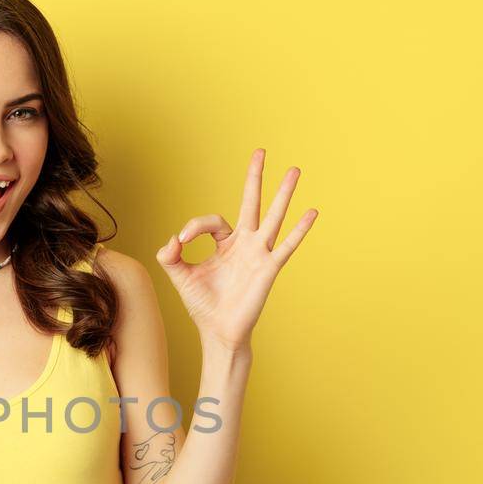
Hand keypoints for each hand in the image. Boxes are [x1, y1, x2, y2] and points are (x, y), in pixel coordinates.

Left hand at [156, 148, 316, 352]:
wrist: (218, 332)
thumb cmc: (203, 305)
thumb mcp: (181, 277)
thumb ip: (171, 256)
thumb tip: (171, 239)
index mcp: (225, 244)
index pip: (212, 221)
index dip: (194, 227)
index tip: (181, 241)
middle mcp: (244, 244)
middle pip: (251, 203)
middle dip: (254, 178)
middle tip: (260, 151)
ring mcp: (258, 254)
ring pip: (272, 217)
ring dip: (283, 194)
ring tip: (294, 170)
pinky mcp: (268, 268)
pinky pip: (286, 246)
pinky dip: (299, 230)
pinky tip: (312, 212)